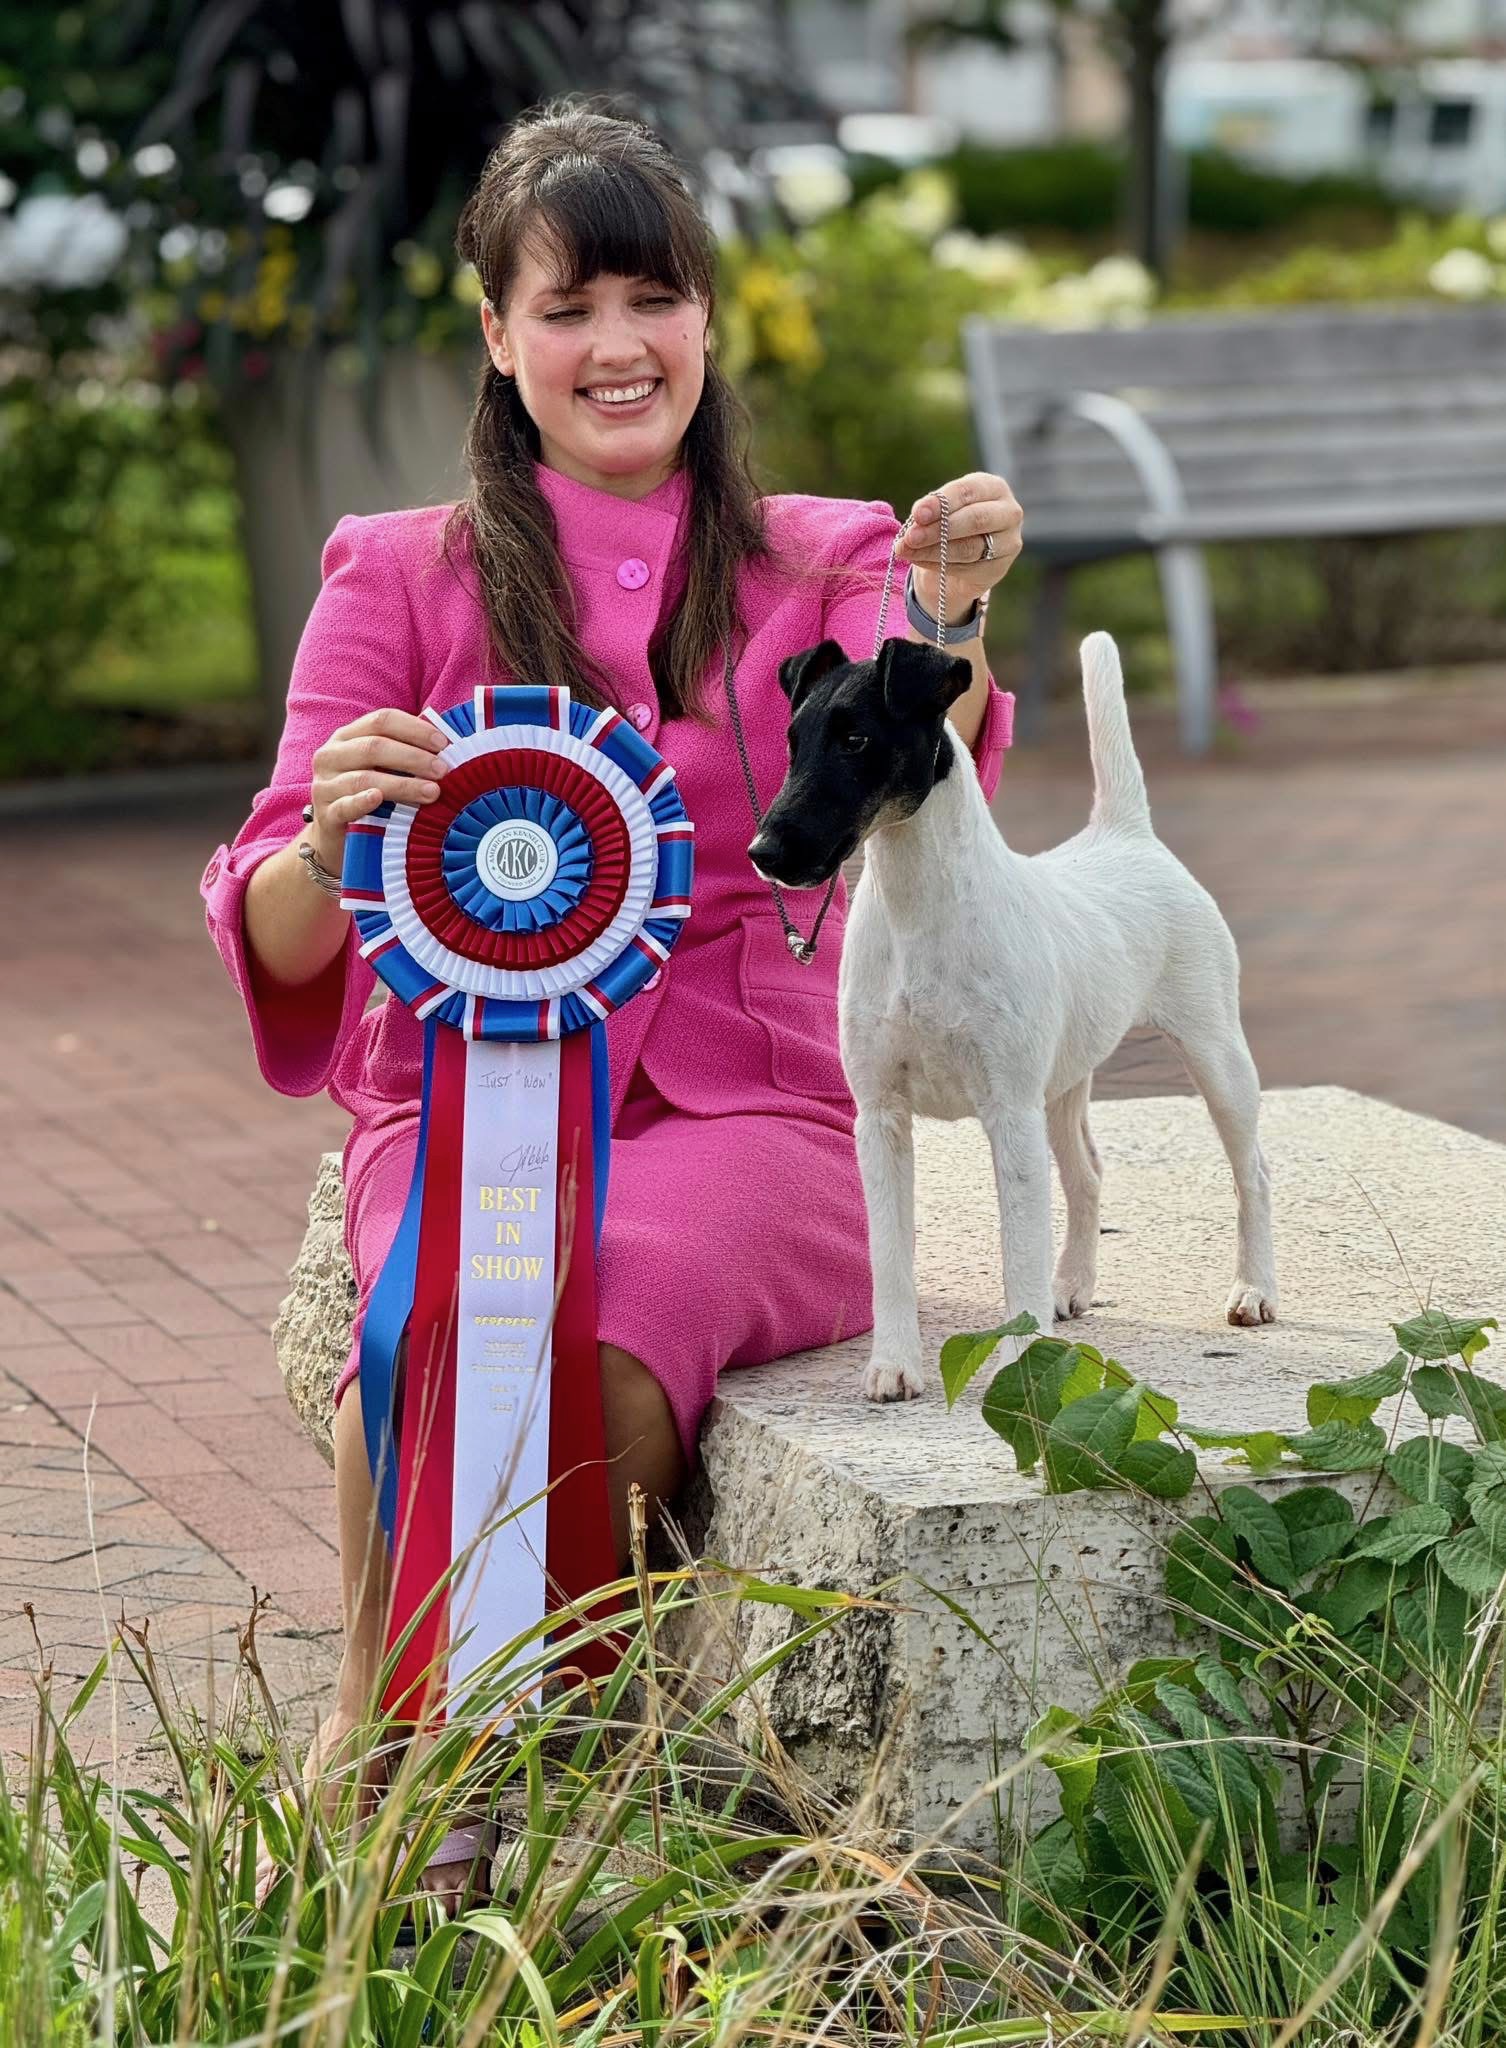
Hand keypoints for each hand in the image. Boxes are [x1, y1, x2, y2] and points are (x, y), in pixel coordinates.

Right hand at [305, 708, 450, 869]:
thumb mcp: (383, 770)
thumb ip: (406, 754)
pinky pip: (344, 805)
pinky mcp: (325, 814)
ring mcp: (325, 784)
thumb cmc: (370, 799)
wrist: (337, 840)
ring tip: (432, 792)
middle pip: (374, 747)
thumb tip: (449, 745)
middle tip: (443, 770)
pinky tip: (379, 799)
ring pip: (364, 778)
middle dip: (414, 757)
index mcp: (348, 737)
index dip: (414, 729)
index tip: (443, 743)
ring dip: (402, 784)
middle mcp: (331, 755)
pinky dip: (362, 801)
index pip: (381, 720)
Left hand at [895, 471, 1022, 619]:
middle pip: (975, 519)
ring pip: (969, 548)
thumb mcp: (942, 509)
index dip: (941, 502)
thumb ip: (931, 511)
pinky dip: (939, 565)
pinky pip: (967, 569)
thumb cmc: (952, 520)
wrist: (963, 553)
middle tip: (910, 537)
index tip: (917, 513)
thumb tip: (916, 520)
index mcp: (993, 487)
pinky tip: (919, 560)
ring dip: (934, 550)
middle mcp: (1008, 512)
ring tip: (906, 550)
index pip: (968, 491)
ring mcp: (1008, 541)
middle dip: (938, 528)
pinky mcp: (1000, 567)